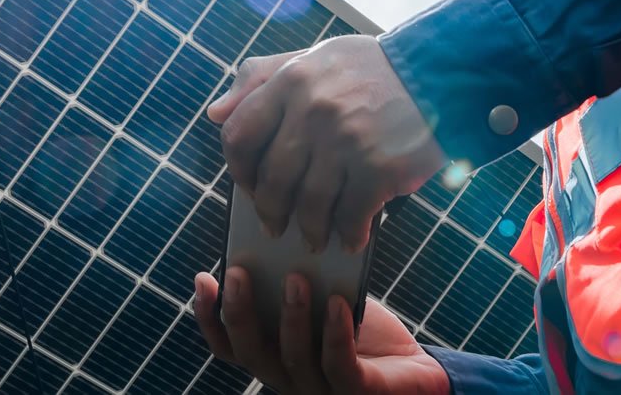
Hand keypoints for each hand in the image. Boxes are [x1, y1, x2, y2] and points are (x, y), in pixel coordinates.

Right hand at [193, 267, 449, 394]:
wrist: (415, 369)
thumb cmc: (365, 333)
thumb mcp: (326, 302)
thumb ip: (300, 285)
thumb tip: (279, 241)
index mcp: (276, 358)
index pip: (230, 346)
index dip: (211, 317)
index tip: (204, 278)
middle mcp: (290, 379)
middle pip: (252, 353)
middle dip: (240, 312)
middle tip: (240, 272)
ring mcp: (322, 390)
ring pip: (293, 358)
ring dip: (291, 317)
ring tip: (296, 277)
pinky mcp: (357, 392)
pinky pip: (339, 366)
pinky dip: (335, 334)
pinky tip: (336, 303)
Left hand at [208, 36, 445, 251]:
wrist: (442, 73)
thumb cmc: (375, 68)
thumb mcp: (315, 57)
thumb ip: (261, 78)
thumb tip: (215, 113)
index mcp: (291, 80)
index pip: (240, 134)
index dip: (239, 170)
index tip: (249, 186)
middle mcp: (313, 110)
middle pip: (272, 180)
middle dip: (270, 211)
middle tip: (275, 225)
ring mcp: (346, 141)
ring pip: (310, 205)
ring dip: (310, 230)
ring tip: (315, 238)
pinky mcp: (379, 168)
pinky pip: (352, 216)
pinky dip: (349, 234)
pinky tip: (353, 238)